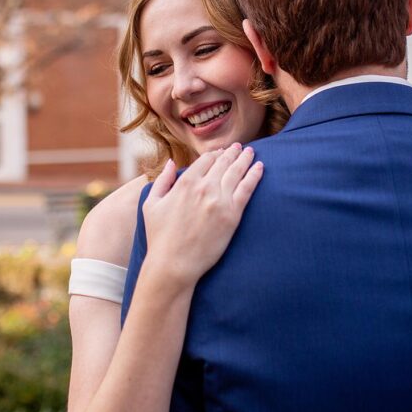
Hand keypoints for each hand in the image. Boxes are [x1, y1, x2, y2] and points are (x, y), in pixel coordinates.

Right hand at [143, 144, 263, 286]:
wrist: (174, 263)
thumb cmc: (160, 236)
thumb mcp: (152, 204)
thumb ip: (162, 180)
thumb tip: (170, 162)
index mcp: (186, 182)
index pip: (206, 160)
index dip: (215, 153)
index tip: (221, 152)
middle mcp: (204, 187)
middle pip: (223, 162)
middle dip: (232, 153)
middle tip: (239, 147)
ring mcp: (220, 200)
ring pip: (237, 172)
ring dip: (245, 159)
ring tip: (251, 152)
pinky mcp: (232, 214)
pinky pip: (247, 189)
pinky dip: (254, 175)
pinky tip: (259, 167)